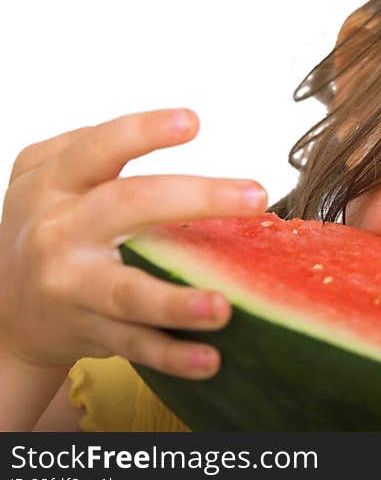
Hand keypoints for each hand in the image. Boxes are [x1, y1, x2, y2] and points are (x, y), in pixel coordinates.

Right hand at [0, 108, 267, 379]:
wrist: (5, 311)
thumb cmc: (48, 229)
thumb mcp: (46, 180)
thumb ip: (94, 148)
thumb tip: (177, 122)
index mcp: (54, 185)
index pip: (99, 148)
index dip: (144, 132)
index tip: (194, 121)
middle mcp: (60, 232)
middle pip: (129, 207)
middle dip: (196, 198)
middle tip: (256, 196)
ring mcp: (72, 287)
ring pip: (127, 293)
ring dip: (177, 302)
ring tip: (223, 307)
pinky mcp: (88, 331)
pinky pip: (135, 345)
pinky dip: (174, 355)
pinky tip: (210, 358)